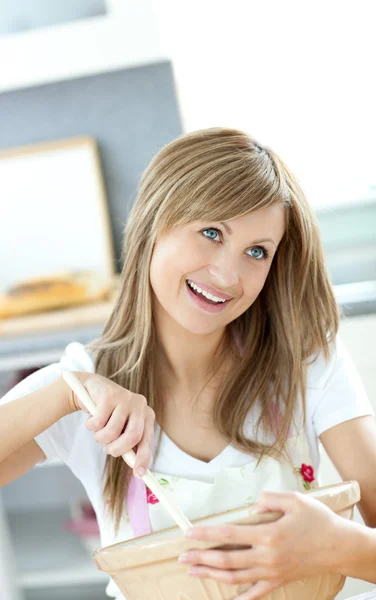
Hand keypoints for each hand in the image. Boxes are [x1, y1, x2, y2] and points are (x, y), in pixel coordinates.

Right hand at [68, 372, 154, 477]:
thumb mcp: (121, 429)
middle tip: (107, 450)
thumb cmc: (108, 414)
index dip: (143, 458)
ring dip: (100, 438)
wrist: (90, 388)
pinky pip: (97, 423)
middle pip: (132, 436)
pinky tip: (92, 417)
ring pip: (112, 432)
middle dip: (117, 449)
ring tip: (98, 430)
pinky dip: (91, 426)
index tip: (138, 474)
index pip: (147, 440)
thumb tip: (137, 469)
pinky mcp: (110, 395)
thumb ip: (129, 444)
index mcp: (147, 415)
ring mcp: (125, 398)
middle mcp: (140, 405)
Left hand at [179, 490, 345, 599]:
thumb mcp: (294, 500)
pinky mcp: (279, 581)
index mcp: (268, 534)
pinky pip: (255, 594)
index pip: (229, 533)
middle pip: (226, 559)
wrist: (339, 546)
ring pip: (235, 577)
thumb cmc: (317, 520)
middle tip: (181, 556)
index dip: (206, 534)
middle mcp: (267, 556)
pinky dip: (239, 598)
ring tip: (193, 570)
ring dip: (211, 574)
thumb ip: (269, 500)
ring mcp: (272, 572)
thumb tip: (250, 508)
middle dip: (201, 558)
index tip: (188, 533)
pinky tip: (226, 599)